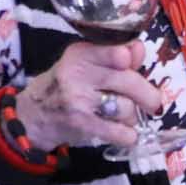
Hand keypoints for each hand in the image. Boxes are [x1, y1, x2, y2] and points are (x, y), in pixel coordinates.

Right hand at [16, 41, 167, 153]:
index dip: (133, 60)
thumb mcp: (85, 65)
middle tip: (153, 103)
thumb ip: (114, 56)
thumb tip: (139, 48)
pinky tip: (125, 134)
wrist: (32, 115)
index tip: (135, 68)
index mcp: (81, 54)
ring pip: (126, 107)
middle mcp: (78, 73)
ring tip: (123, 117)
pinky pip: (119, 131)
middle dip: (148, 95)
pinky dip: (128, 136)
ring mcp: (78, 99)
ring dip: (132, 116)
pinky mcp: (81, 124)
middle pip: (129, 81)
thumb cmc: (67, 87)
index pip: (117, 51)